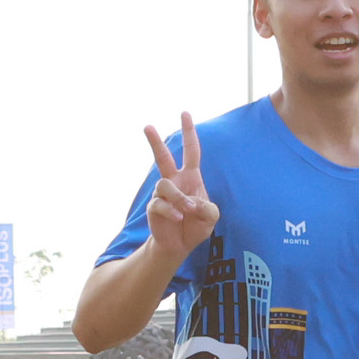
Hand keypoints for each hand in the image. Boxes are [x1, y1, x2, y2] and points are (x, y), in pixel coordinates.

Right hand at [138, 115, 217, 265]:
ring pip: (165, 185)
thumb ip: (209, 208)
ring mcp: (162, 194)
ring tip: (187, 211)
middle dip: (155, 142)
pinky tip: (179, 218)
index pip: (191, 151)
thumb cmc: (196, 226)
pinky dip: (172, 211)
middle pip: (163, 157)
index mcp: (190, 177)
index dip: (189, 133)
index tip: (185, 113)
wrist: (179, 245)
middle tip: (147, 126)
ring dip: (179, 198)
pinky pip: (160, 204)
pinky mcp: (154, 207)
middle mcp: (174, 181)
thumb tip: (192, 203)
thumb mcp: (211, 217)